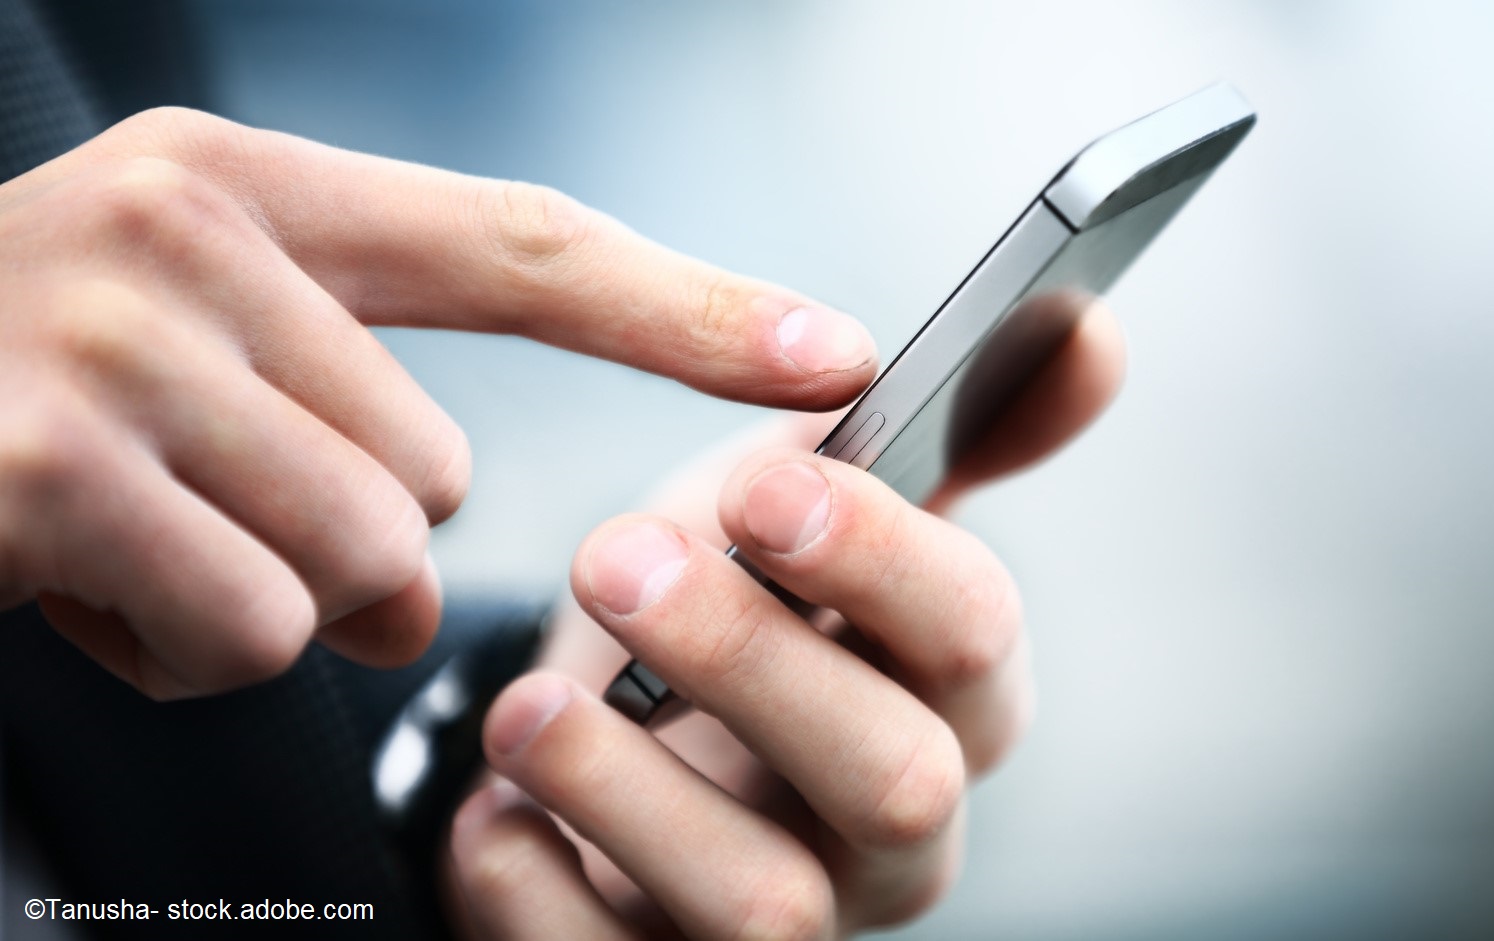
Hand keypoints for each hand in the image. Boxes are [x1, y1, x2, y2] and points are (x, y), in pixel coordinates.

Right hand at [0, 108, 875, 698]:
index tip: (828, 349)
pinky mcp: (56, 472)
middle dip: (345, 535)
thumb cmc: (10, 384)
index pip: (523, 246)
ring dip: (265, 598)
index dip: (691, 307)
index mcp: (249, 194)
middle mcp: (189, 240)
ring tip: (136, 540)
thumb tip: (451, 531)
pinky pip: (255, 631)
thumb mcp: (179, 331)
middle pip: (434, 472)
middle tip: (202, 502)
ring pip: (360, 564)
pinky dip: (181, 651)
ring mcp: (117, 348)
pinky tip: (79, 583)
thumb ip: (343, 388)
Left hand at [447, 305, 1125, 938]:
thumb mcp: (818, 503)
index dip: (881, 563)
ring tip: (528, 708)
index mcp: (947, 697)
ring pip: (767, 910)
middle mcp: (895, 830)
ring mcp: (792, 919)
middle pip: (895, 781)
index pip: (977, 642)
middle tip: (617, 562)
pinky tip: (495, 815)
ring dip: (632, 792)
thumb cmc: (735, 610)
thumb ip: (941, 428)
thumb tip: (1083, 329)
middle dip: (754, 662)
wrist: (616, 737)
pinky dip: (536, 893)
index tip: (762, 488)